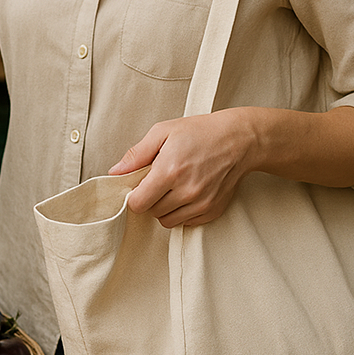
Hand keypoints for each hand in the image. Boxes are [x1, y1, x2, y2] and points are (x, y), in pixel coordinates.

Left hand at [108, 108, 258, 227]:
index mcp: (169, 172)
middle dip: (150, 198)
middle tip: (158, 180)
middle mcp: (186, 192)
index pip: (138, 203)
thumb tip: (115, 172)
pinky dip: (182, 212)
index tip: (138, 185)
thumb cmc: (199, 132)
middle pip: (152, 212)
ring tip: (172, 186)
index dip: (133, 195)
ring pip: (168, 220)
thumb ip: (137, 154)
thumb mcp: (162, 132)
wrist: (238, 140)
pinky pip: (186, 222)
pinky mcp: (213, 211)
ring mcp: (201, 204)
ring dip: (164, 207)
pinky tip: (186, 192)